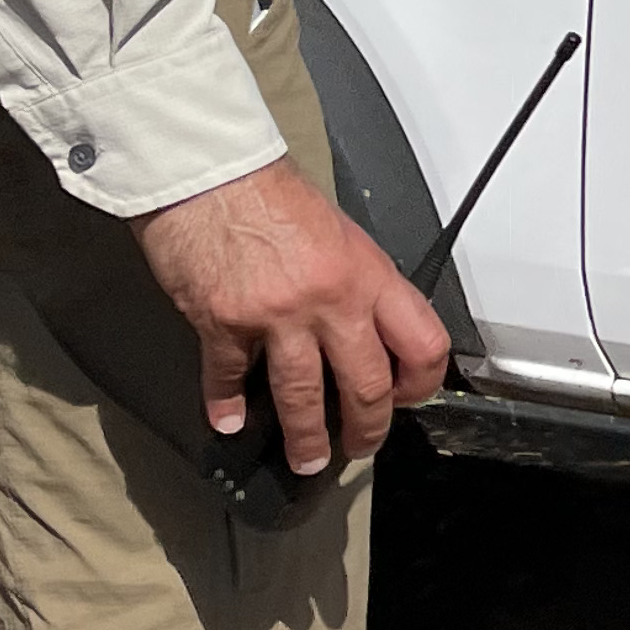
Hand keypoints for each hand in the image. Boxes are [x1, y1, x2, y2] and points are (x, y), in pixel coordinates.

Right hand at [130, 162, 451, 476]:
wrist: (207, 171)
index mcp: (370, 277)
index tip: (406, 398)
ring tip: (308, 458)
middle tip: (358, 446)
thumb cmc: (270, 194)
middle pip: (366, 385)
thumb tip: (367, 330)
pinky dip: (227, 406)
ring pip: (303, 396)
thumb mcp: (341, 234)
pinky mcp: (223, 321)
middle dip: (366, 428)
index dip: (420, 383)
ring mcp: (277, 315)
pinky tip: (228, 422)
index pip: (423, 345)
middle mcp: (331, 300)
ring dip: (306, 436)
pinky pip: (230, 377)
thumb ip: (358, 286)